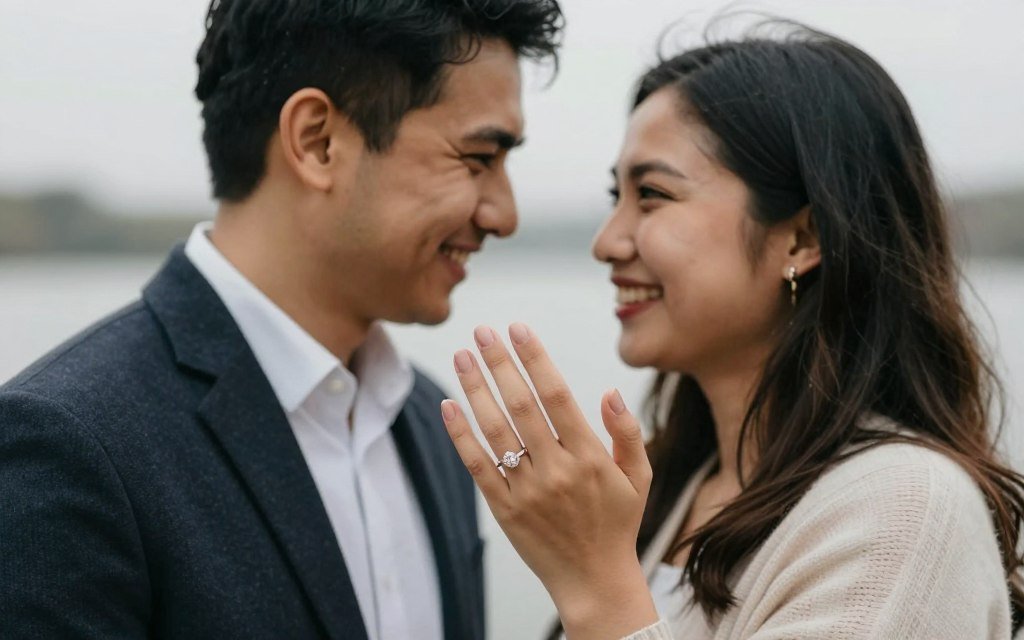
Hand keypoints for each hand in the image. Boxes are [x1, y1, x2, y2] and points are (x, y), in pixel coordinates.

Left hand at [441, 323, 658, 638]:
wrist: (594, 580)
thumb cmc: (617, 522)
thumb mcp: (638, 476)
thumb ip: (626, 432)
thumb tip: (609, 391)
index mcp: (590, 456)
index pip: (556, 394)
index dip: (535, 358)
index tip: (519, 329)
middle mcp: (556, 470)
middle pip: (521, 405)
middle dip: (499, 363)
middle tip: (482, 331)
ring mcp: (527, 490)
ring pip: (495, 430)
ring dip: (475, 389)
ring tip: (462, 356)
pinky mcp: (505, 509)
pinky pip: (478, 466)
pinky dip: (461, 435)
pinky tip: (448, 406)